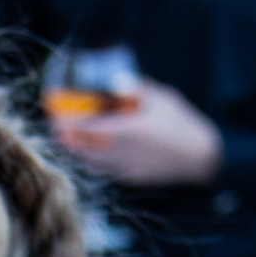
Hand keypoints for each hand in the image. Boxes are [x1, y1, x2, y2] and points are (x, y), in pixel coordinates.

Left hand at [50, 77, 222, 185]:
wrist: (200, 157)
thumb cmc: (181, 122)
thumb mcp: (161, 99)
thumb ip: (137, 90)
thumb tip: (116, 79)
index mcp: (130, 130)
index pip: (89, 126)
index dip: (69, 121)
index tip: (54, 113)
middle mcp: (124, 151)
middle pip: (84, 146)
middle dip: (67, 136)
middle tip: (56, 126)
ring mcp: (125, 167)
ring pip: (90, 160)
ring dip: (76, 149)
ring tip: (66, 137)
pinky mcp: (130, 177)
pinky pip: (102, 168)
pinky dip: (91, 159)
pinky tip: (87, 150)